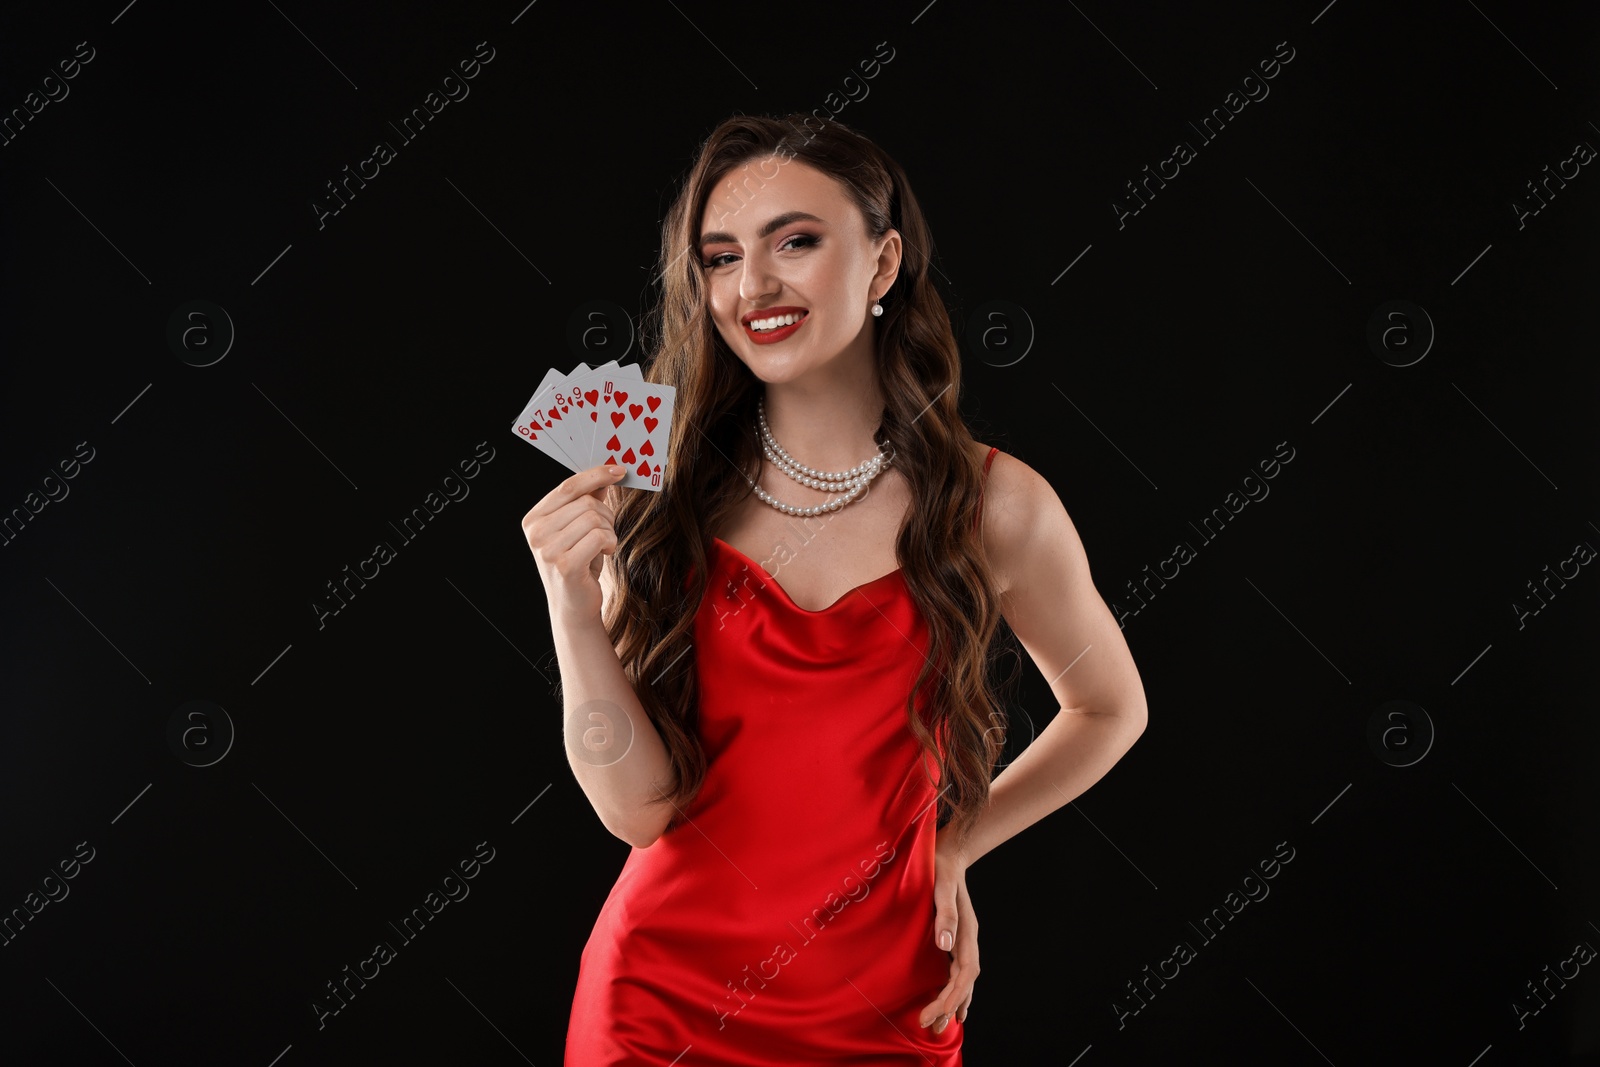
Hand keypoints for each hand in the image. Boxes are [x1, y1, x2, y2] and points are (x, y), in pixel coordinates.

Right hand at [521, 464, 624, 627]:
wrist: (574, 606)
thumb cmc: (578, 564)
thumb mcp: (580, 529)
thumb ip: (587, 501)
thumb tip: (605, 473)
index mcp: (534, 519)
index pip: (567, 486)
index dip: (595, 475)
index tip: (619, 470)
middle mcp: (536, 533)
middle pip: (585, 502)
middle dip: (606, 514)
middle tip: (607, 531)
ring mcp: (547, 550)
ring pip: (595, 519)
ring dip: (609, 531)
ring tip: (604, 545)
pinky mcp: (565, 565)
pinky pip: (600, 537)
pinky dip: (610, 543)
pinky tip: (605, 553)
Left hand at [919, 839, 977, 1035]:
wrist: (947, 851)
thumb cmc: (940, 868)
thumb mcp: (941, 888)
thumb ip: (945, 916)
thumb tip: (946, 947)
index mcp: (968, 932)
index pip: (964, 975)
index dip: (950, 997)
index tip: (933, 1014)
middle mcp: (968, 939)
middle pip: (964, 982)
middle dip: (949, 1006)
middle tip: (931, 1028)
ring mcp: (963, 939)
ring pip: (963, 979)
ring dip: (953, 1002)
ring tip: (943, 1024)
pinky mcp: (954, 937)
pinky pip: (957, 970)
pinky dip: (954, 989)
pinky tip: (948, 998)